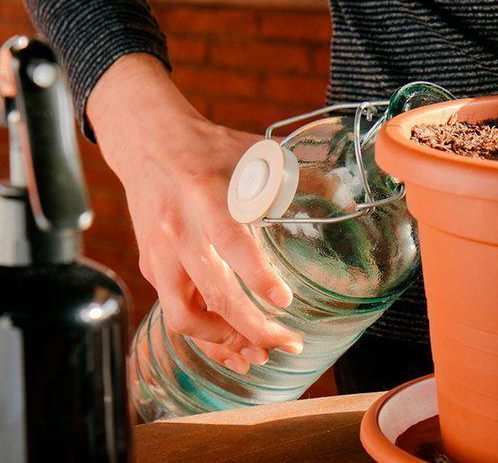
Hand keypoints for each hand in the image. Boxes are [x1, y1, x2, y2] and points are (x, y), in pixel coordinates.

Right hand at [88, 54, 301, 373]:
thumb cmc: (211, 150)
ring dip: (224, 342)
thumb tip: (348, 200)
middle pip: (210, 291)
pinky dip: (205, 336)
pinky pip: (174, 313)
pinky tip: (234, 348)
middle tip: (289, 343)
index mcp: (207, 194)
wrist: (149, 143)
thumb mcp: (257, 153)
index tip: (284, 301)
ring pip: (183, 316)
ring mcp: (160, 253)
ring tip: (260, 355)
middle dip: (251, 327)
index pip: (231, 242)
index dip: (257, 276)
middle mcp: (178, 228)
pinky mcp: (150, 268)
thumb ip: (302, 177)